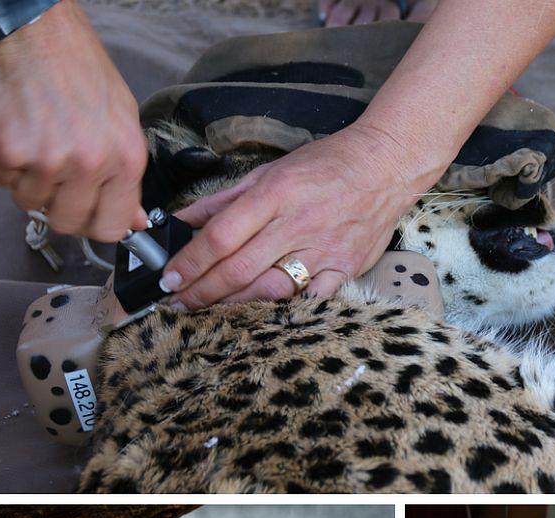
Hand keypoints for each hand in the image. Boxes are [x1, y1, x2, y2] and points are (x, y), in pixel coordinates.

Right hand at [0, 0, 147, 240]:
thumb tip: (135, 221)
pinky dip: (4, 163)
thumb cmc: (79, 71)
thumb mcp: (122, 122)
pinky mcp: (8, 149)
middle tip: (57, 177)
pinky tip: (17, 132)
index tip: (90, 216)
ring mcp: (47, 159)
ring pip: (31, 202)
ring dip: (30, 181)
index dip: (97, 225)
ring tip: (38, 143)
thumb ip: (128, 177)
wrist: (35, 31)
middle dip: (60, 206)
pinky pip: (1, 180)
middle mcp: (89, 163)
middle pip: (68, 223)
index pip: (112, 227)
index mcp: (125, 160)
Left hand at [163, 120, 438, 308]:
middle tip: (178, 305)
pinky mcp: (345, 268)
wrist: (385, 166)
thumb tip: (183, 219)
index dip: (191, 261)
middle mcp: (296, 225)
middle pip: (240, 268)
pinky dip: (286, 309)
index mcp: (274, 195)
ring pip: (271, 289)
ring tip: (210, 312)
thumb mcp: (270, 170)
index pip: (222, 235)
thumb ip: (225, 199)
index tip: (170, 279)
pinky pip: (310, 299)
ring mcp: (323, 251)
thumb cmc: (326, 165)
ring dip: (235, 305)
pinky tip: (264, 316)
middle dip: (203, 291)